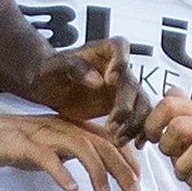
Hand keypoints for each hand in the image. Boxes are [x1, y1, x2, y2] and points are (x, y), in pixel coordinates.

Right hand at [0, 112, 139, 190]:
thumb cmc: (15, 144)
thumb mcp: (51, 149)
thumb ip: (72, 154)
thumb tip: (97, 168)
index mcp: (69, 126)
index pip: (107, 138)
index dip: (126, 157)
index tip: (138, 179)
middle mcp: (61, 126)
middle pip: (100, 142)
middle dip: (121, 167)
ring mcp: (42, 134)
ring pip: (79, 146)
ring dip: (96, 169)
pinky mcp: (22, 145)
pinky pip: (45, 157)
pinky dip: (60, 172)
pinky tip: (70, 189)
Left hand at [29, 40, 151, 140]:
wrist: (50, 89)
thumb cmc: (50, 72)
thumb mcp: (55, 67)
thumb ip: (74, 68)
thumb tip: (98, 82)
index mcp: (102, 50)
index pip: (120, 46)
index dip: (121, 61)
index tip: (111, 80)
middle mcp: (118, 68)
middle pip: (132, 83)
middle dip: (125, 107)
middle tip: (112, 125)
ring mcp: (123, 88)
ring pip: (141, 104)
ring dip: (134, 123)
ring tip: (117, 139)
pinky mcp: (123, 106)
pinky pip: (139, 118)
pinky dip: (139, 131)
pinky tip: (134, 144)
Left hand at [145, 94, 191, 190]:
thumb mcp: (181, 143)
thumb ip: (170, 124)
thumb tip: (156, 106)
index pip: (171, 102)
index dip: (153, 122)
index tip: (152, 139)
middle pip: (180, 125)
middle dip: (167, 146)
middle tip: (170, 158)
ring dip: (183, 167)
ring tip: (184, 175)